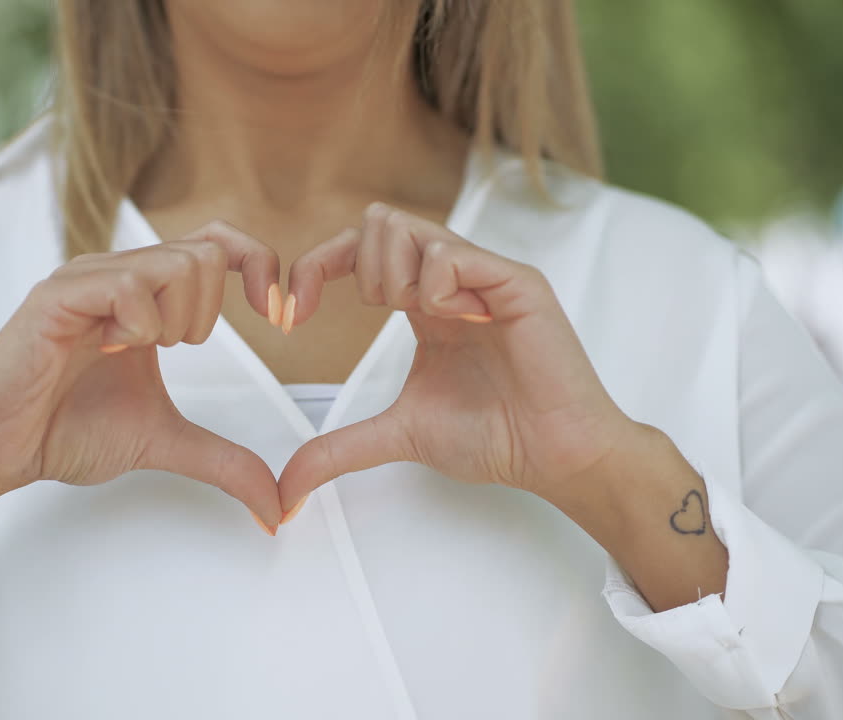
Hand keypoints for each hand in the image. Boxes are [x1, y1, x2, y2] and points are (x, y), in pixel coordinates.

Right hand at [0, 222, 287, 543]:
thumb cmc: (64, 430)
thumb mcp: (165, 441)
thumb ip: (224, 461)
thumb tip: (275, 504)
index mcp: (145, 293)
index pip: (215, 242)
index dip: (258, 266)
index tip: (277, 318)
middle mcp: (116, 274)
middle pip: (205, 252)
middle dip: (207, 315)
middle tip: (171, 353)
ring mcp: (85, 279)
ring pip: (174, 262)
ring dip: (173, 322)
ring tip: (132, 352)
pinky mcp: (55, 296)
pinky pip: (124, 284)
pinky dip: (137, 325)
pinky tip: (108, 350)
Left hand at [276, 203, 637, 518]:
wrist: (553, 456)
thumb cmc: (498, 437)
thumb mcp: (400, 435)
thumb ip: (341, 448)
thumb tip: (289, 486)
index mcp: (425, 302)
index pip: (358, 251)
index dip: (314, 269)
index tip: (290, 314)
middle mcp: (452, 279)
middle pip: (376, 222)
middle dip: (352, 268)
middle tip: (370, 316)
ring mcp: (483, 275)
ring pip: (403, 227)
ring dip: (390, 278)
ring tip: (422, 321)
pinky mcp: (515, 282)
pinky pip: (451, 254)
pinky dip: (436, 288)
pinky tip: (458, 322)